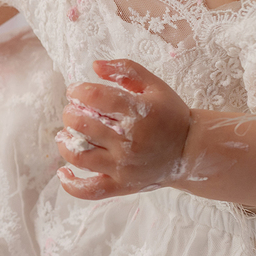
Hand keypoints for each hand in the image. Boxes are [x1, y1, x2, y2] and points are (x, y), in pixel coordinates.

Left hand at [56, 59, 191, 199]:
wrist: (192, 151)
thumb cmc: (170, 116)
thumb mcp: (155, 86)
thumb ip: (127, 70)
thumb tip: (94, 65)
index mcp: (138, 113)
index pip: (93, 96)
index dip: (77, 91)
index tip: (76, 92)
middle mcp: (129, 141)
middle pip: (80, 124)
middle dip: (70, 113)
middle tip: (74, 112)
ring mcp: (124, 166)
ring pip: (78, 155)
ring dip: (65, 142)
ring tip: (67, 134)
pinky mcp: (122, 186)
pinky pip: (89, 190)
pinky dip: (70, 183)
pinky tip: (64, 171)